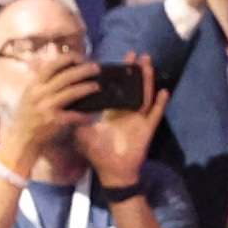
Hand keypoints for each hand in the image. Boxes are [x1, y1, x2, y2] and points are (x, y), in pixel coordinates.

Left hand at [74, 72, 165, 188]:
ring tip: (148, 64)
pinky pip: (155, 114)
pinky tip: (164, 91)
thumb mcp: (82, 135)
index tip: (118, 62)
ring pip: (145, 95)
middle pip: (134, 88)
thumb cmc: (99, 154)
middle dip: (135, 71)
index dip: (118, 76)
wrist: (113, 173)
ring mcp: (139, 120)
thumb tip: (63, 107)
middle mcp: (127, 113)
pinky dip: (160, 104)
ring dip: (147, 80)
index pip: (117, 90)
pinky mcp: (147, 129)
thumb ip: (76, 121)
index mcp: (113, 113)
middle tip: (136, 54)